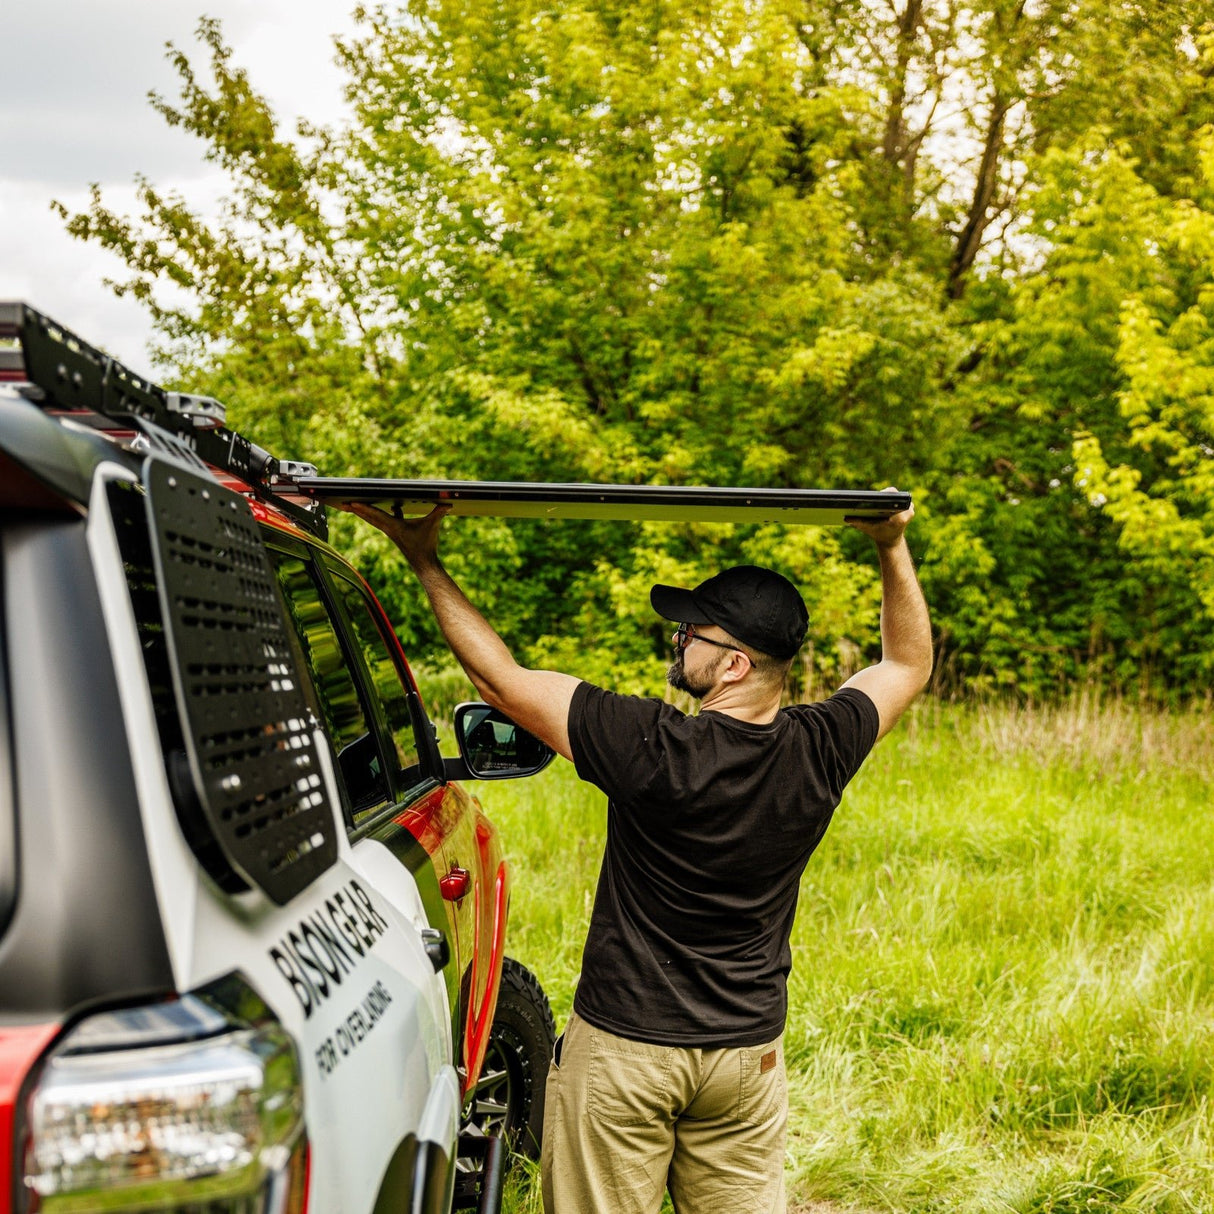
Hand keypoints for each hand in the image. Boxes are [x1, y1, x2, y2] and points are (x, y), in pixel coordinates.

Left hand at [334, 501, 451, 567]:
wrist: (424, 563)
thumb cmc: (426, 545)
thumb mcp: (432, 525)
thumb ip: (439, 513)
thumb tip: (448, 503)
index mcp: (394, 526)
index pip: (375, 514)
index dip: (363, 508)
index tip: (351, 502)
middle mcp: (389, 529)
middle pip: (369, 516)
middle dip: (356, 509)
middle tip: (343, 503)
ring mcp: (391, 531)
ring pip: (374, 519)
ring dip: (364, 512)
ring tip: (353, 505)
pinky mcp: (397, 533)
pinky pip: (386, 520)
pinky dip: (382, 513)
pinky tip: (392, 507)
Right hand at [845, 487, 912, 548]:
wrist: (891, 540)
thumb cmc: (878, 533)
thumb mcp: (867, 528)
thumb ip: (857, 522)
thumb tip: (846, 517)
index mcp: (898, 518)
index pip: (892, 496)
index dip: (881, 494)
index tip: (873, 498)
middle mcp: (907, 511)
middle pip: (893, 494)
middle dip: (882, 497)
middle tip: (873, 500)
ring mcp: (911, 509)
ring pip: (897, 495)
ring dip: (887, 498)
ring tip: (878, 503)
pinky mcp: (910, 508)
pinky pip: (899, 498)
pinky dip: (891, 500)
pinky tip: (884, 504)